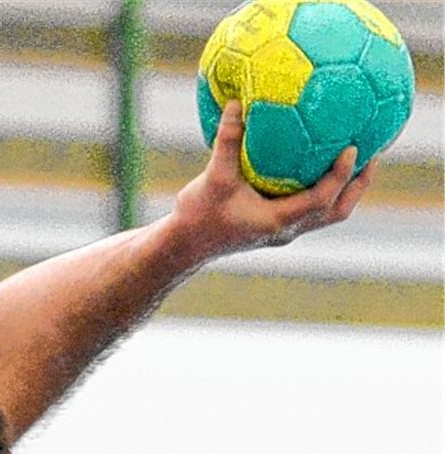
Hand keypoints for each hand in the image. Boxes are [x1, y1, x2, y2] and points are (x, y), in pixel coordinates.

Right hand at [172, 101, 373, 260]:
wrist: (185, 245)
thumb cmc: (199, 216)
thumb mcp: (212, 177)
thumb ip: (227, 140)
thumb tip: (239, 103)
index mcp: (278, 221)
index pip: (322, 199)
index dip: (341, 175)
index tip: (352, 148)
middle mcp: (287, 229)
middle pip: (337, 211)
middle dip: (358, 185)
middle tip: (373, 154)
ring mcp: (284, 230)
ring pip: (328, 213)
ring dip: (346, 189)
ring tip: (359, 159)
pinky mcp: (276, 226)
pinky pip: (311, 207)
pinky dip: (325, 187)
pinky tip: (321, 162)